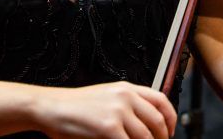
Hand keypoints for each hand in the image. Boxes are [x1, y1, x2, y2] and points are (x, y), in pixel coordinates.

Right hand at [34, 81, 175, 138]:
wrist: (51, 107)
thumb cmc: (74, 106)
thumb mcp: (106, 97)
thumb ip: (127, 105)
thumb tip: (146, 123)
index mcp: (126, 88)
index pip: (161, 100)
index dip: (171, 119)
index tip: (169, 131)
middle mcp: (125, 97)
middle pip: (158, 121)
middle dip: (161, 138)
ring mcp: (118, 112)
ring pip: (146, 137)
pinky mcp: (109, 128)